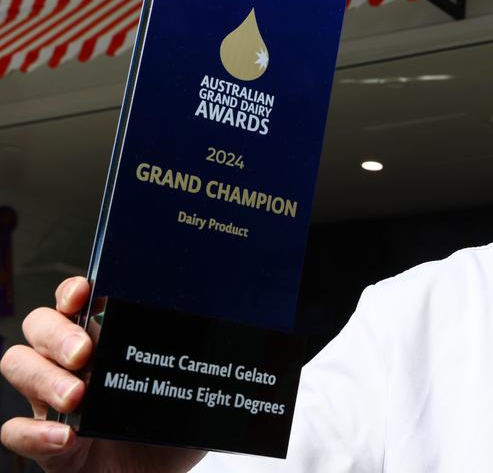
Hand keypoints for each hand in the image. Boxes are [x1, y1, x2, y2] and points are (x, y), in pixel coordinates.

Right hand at [0, 276, 204, 471]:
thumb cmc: (170, 431)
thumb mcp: (190, 390)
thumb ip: (196, 361)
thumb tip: (226, 331)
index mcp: (104, 341)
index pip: (74, 301)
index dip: (72, 291)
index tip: (85, 292)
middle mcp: (71, 364)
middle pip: (38, 326)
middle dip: (57, 334)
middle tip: (85, 354)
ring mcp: (52, 402)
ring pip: (18, 365)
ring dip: (43, 378)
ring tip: (77, 396)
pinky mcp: (46, 445)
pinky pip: (16, 432)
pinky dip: (35, 432)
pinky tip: (65, 437)